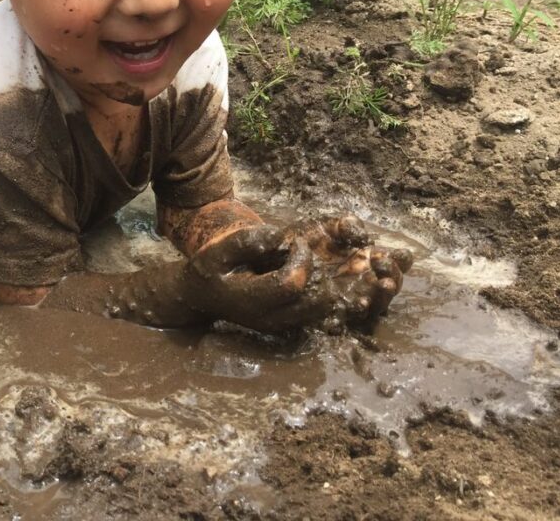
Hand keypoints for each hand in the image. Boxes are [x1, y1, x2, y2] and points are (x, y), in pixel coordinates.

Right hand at [184, 218, 411, 333]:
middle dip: (333, 278)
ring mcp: (282, 325)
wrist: (200, 298)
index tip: (298, 243)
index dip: (302, 260)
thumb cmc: (208, 270)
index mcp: (251, 299)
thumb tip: (281, 235)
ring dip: (345, 292)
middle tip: (337, 256)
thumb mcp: (218, 250)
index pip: (291, 283)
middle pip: (317, 304)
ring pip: (325, 313)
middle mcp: (271, 318)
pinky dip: (338, 300)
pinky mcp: (290, 324)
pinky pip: (321, 315)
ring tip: (358, 268)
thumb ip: (248, 242)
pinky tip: (352, 283)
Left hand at [283, 214, 412, 316]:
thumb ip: (346, 225)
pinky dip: (354, 313)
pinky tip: (356, 304)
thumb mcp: (325, 226)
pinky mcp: (330, 312)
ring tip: (380, 286)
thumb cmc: (303, 239)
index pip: (394, 262)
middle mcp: (363, 280)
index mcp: (366, 259)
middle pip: (389, 285)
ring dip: (380, 297)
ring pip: (375, 304)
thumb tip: (363, 237)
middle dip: (393, 278)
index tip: (393, 254)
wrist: (271, 255)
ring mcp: (349, 297)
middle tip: (385, 270)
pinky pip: (347, 318)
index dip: (399, 260)